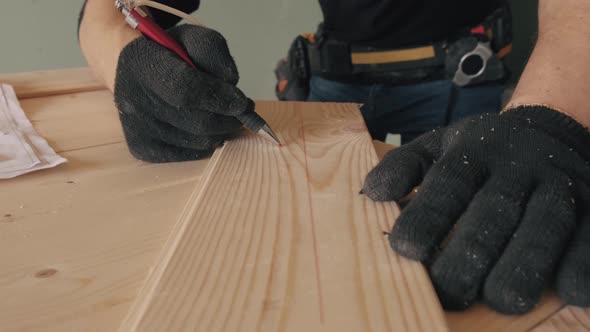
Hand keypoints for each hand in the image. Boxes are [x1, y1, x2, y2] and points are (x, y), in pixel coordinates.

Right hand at [114, 24, 250, 161]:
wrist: (131, 70)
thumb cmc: (167, 53)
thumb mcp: (191, 37)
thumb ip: (213, 51)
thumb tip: (230, 82)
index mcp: (141, 63)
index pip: (185, 89)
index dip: (219, 98)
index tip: (243, 102)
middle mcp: (133, 100)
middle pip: (197, 122)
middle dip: (228, 118)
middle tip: (242, 110)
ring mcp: (136, 128)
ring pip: (198, 141)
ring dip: (220, 131)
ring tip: (221, 114)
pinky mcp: (142, 148)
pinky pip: (189, 155)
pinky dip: (205, 142)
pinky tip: (204, 127)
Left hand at [363, 106, 589, 313]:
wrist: (546, 131)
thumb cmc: (479, 151)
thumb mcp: (437, 146)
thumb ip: (403, 166)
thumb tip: (372, 193)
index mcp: (473, 152)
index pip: (449, 183)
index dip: (428, 216)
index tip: (405, 249)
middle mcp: (517, 166)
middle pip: (495, 209)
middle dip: (472, 253)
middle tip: (450, 291)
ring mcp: (560, 184)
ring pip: (546, 222)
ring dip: (526, 263)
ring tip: (504, 300)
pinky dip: (583, 262)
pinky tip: (570, 291)